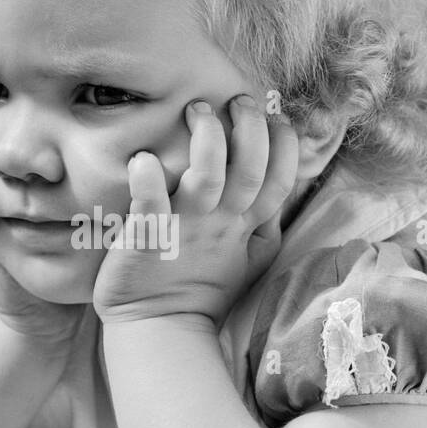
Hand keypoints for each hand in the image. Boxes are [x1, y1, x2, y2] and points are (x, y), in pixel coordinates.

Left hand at [92, 95, 299, 327]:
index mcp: (245, 226)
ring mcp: (185, 230)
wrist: (160, 326)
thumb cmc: (203, 287)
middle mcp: (220, 224)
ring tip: (198, 110)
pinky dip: (147, 182)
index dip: (284, 145)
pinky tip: (142, 160)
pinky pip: (150, 207)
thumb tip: (282, 182)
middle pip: (248, 171)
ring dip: (207, 142)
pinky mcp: (147, 239)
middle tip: (239, 100)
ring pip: (206, 179)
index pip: (279, 180)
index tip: (276, 116)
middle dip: (250, 130)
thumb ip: (267, 221)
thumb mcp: (250, 258)